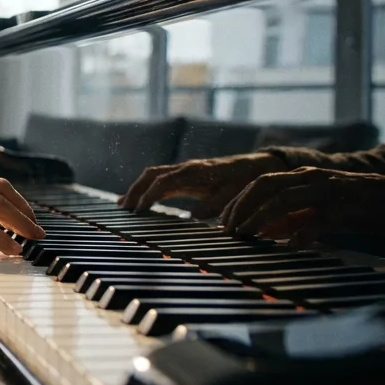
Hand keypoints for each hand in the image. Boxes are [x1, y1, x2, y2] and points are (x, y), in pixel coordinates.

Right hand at [119, 153, 287, 214]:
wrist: (261, 166)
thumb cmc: (248, 181)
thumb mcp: (234, 195)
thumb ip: (214, 206)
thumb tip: (191, 218)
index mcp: (196, 172)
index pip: (163, 182)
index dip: (148, 196)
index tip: (137, 211)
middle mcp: (188, 167)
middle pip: (152, 174)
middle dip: (135, 190)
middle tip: (122, 208)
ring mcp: (187, 169)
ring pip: (155, 175)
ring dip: (138, 188)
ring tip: (124, 205)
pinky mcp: (190, 174)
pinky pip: (163, 179)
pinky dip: (149, 188)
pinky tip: (142, 200)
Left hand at [220, 167, 384, 246]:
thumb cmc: (357, 209)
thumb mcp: (317, 212)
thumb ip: (291, 220)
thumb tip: (261, 233)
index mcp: (301, 177)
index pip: (259, 184)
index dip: (237, 202)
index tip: (224, 224)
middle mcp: (310, 178)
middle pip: (264, 186)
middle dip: (242, 208)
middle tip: (230, 231)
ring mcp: (327, 189)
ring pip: (284, 199)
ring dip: (261, 219)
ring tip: (249, 237)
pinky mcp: (346, 204)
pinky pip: (318, 219)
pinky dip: (301, 234)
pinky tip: (290, 248)